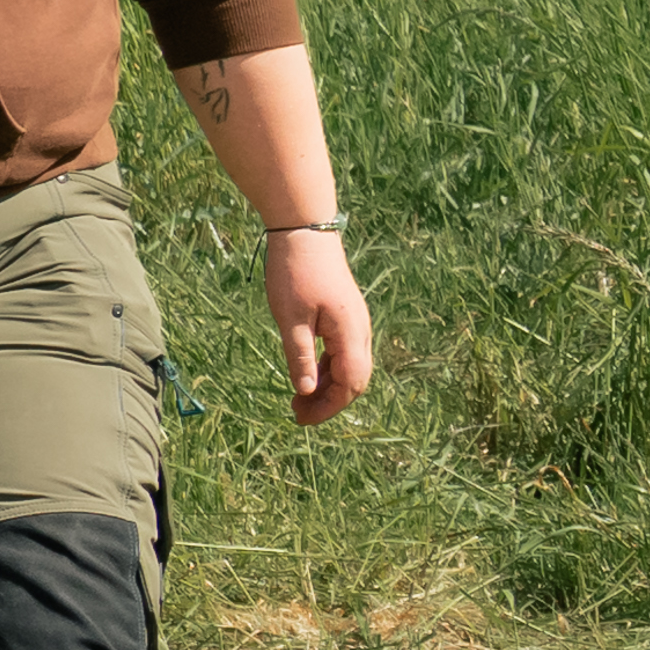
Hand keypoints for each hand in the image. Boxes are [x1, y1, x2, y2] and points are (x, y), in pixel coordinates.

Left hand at [268, 227, 374, 425]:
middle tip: (297, 413)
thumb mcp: (290, 318)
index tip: (303, 419)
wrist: (304, 230)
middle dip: (329, 401)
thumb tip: (307, 393)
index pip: (351, 384)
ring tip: (298, 399)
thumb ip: (299, 356)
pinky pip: (342, 352)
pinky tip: (306, 374)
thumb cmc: (294, 271)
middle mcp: (360, 330)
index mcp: (350, 332)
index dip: (329, 407)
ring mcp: (355, 322)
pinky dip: (326, 368)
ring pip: (349, 367)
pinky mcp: (345, 316)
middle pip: (354, 379)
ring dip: (327, 386)